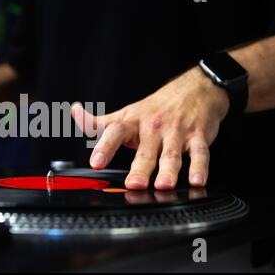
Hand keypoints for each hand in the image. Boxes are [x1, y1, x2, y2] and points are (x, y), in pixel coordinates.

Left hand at [71, 67, 229, 188]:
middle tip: (133, 184)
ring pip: (171, 154)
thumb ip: (99, 122)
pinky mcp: (198, 137)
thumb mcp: (125, 113)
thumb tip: (74, 113)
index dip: (104, 147)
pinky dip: (200, 167)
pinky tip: (197, 180)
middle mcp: (153, 127)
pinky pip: (200, 153)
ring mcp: (176, 132)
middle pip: (145, 151)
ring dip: (168, 170)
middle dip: (140, 168)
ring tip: (163, 185)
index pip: (115, 133)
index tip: (96, 162)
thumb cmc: (156, 108)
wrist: (194, 89)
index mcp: (133, 122)